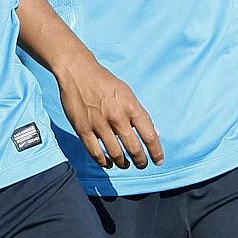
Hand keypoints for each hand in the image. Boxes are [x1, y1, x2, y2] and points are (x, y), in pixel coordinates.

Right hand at [57, 54, 161, 169]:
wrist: (78, 72)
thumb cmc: (105, 82)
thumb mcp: (128, 93)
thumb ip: (140, 114)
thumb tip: (155, 133)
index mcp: (131, 107)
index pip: (149, 135)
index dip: (156, 151)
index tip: (158, 161)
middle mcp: (117, 117)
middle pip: (134, 148)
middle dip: (140, 161)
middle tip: (142, 164)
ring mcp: (99, 124)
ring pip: (116, 154)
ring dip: (123, 163)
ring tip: (126, 164)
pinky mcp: (83, 129)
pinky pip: (95, 153)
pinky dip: (104, 162)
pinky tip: (108, 163)